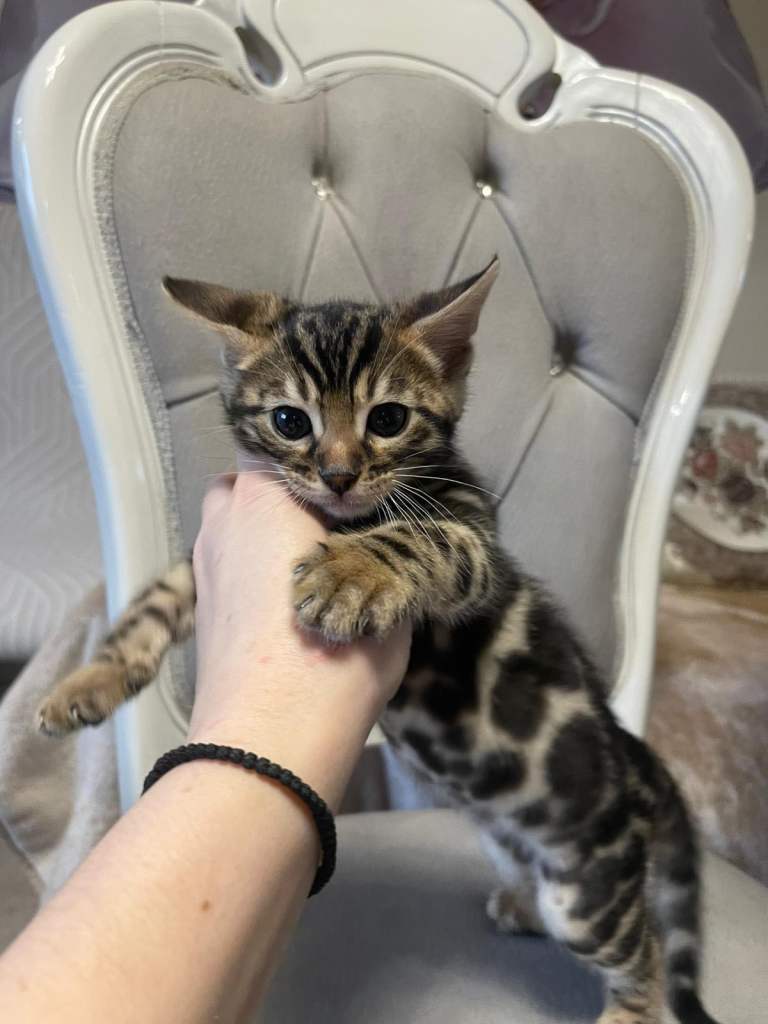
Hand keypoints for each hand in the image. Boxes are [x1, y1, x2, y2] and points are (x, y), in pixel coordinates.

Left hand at [188, 463, 411, 805]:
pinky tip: (283, 609)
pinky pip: (226, 567)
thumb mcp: (393, 577)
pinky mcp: (197, 606)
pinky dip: (250, 574)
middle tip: (330, 535)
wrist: (275, 731)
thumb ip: (377, 542)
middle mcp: (226, 516)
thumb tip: (373, 541)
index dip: (324, 472)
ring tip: (310, 575)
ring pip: (233, 526)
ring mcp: (204, 562)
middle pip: (252, 484)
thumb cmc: (343, 641)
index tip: (354, 499)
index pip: (290, 452)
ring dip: (263, 536)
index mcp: (269, 493)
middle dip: (285, 500)